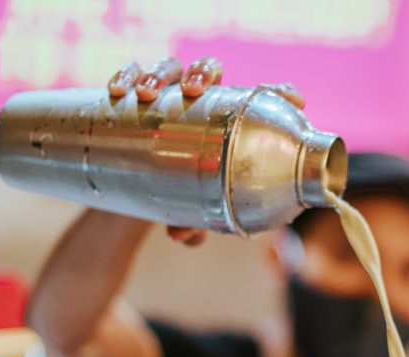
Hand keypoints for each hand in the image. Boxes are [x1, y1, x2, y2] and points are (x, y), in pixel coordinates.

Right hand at [106, 56, 307, 245]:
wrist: (140, 194)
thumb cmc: (183, 198)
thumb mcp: (195, 212)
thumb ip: (193, 222)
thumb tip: (181, 237)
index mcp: (228, 119)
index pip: (257, 94)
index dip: (277, 92)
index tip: (291, 99)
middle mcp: (199, 100)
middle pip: (207, 69)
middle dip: (201, 72)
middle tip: (192, 90)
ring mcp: (166, 94)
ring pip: (167, 68)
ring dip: (158, 74)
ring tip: (147, 94)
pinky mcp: (133, 96)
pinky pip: (129, 76)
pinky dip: (125, 77)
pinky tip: (117, 91)